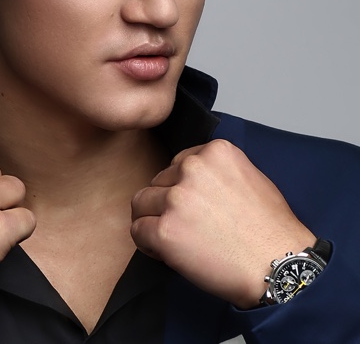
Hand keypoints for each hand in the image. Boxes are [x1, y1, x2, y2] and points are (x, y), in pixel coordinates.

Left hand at [130, 139, 314, 308]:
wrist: (281, 266)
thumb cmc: (270, 231)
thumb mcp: (250, 178)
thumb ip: (215, 171)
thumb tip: (187, 178)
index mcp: (215, 152)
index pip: (176, 165)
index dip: (181, 189)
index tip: (193, 207)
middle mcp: (192, 169)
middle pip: (157, 183)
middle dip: (167, 205)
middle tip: (189, 228)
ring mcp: (176, 199)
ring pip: (141, 203)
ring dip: (153, 221)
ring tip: (178, 240)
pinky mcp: (165, 230)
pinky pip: (137, 230)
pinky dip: (148, 244)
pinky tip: (168, 252)